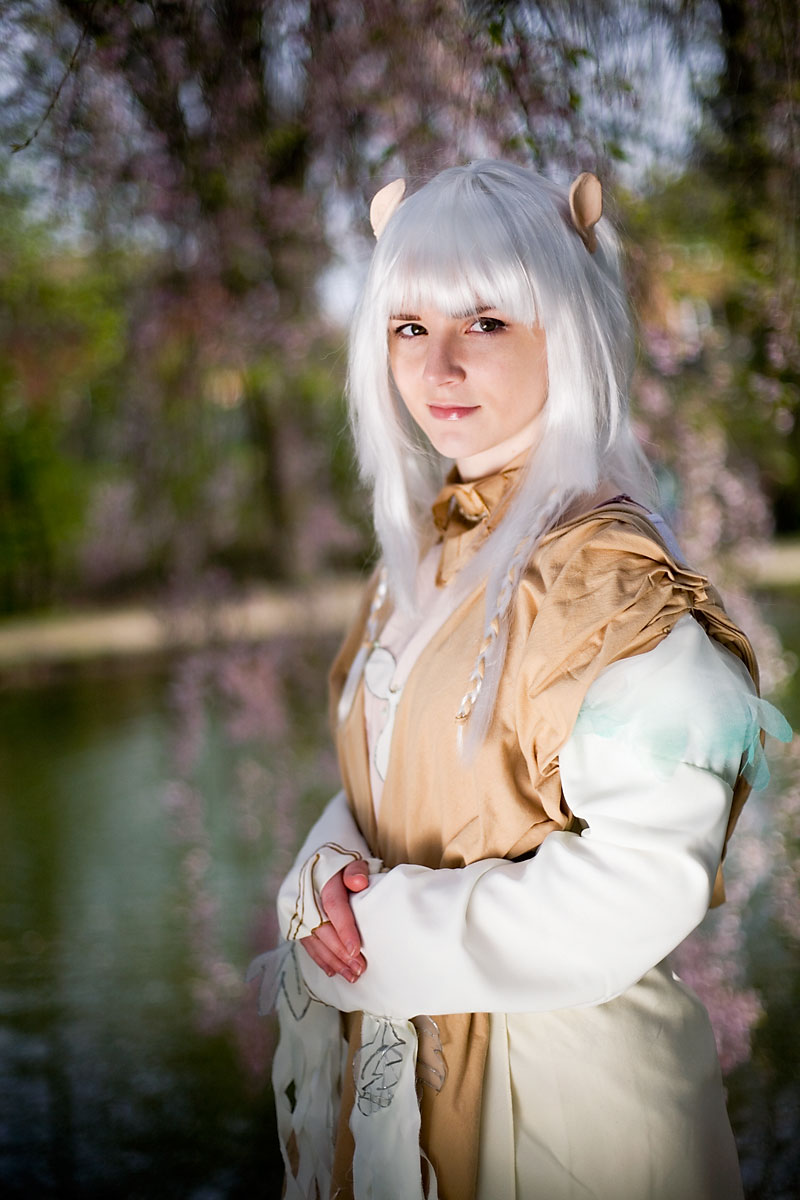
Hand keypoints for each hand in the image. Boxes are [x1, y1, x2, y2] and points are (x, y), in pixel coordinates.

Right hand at [299, 859, 368, 981]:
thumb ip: (357, 870)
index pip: (333, 904)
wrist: (318, 855)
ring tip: (351, 975)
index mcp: (319, 876)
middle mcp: (302, 894)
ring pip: (312, 939)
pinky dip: (320, 957)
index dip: (344, 928)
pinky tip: (333, 970)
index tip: (356, 950)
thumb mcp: (353, 859)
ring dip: (331, 960)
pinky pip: (306, 942)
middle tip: (359, 969)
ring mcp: (294, 907)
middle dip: (339, 952)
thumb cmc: (342, 861)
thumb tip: (359, 882)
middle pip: (321, 927)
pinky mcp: (292, 918)